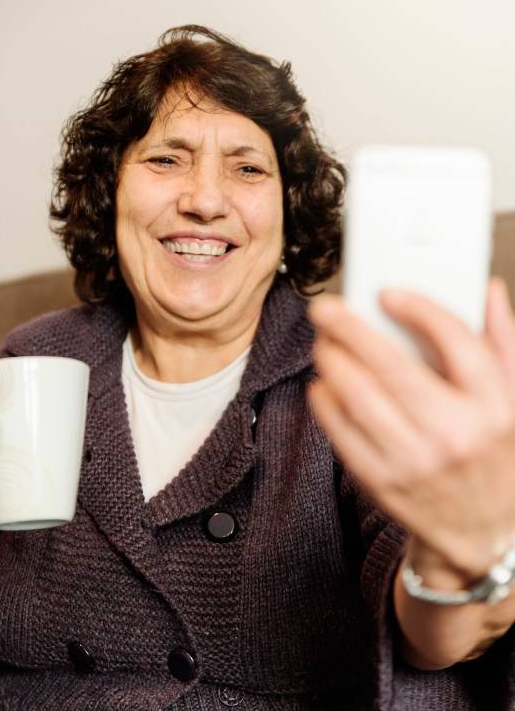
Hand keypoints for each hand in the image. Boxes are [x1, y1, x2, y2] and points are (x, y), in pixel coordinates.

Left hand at [308, 277, 514, 578]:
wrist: (480, 531)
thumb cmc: (492, 453)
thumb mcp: (512, 399)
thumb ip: (502, 341)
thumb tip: (487, 288)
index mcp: (494, 406)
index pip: (457, 343)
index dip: (419, 310)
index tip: (387, 293)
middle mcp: (456, 434)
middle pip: (393, 368)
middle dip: (351, 330)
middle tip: (326, 308)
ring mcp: (415, 461)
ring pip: (359, 398)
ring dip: (332, 361)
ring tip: (323, 341)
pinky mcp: (381, 481)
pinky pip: (341, 432)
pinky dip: (325, 400)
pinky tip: (323, 381)